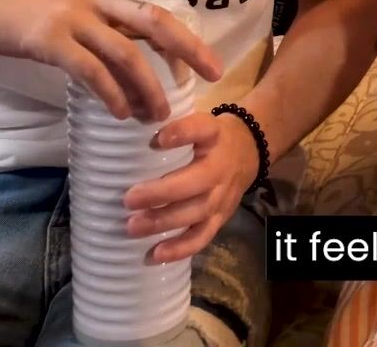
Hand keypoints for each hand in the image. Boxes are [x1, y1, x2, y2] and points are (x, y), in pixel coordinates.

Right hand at [0, 0, 222, 120]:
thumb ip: (73, 10)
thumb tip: (92, 39)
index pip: (143, 11)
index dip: (172, 38)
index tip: (192, 61)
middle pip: (153, 22)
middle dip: (188, 49)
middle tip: (214, 74)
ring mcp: (68, 13)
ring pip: (127, 52)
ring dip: (149, 87)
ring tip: (161, 116)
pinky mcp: (45, 37)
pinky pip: (91, 69)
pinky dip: (112, 93)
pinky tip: (122, 114)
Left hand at [123, 110, 259, 262]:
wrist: (249, 152)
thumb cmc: (209, 138)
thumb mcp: (198, 122)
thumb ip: (172, 126)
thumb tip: (127, 131)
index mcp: (213, 136)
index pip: (201, 130)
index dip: (182, 133)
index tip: (157, 139)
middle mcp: (220, 167)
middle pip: (196, 182)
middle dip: (162, 193)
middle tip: (128, 199)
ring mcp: (222, 196)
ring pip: (196, 213)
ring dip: (164, 222)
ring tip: (133, 227)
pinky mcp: (220, 217)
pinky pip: (203, 236)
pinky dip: (180, 248)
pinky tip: (155, 254)